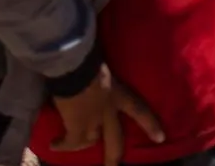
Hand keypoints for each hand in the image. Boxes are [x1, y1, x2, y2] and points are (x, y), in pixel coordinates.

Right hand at [50, 64, 164, 165]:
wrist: (75, 65)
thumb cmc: (89, 58)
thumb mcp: (103, 70)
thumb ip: (101, 79)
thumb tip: (93, 79)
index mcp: (119, 93)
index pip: (140, 110)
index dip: (150, 125)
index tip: (161, 138)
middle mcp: (109, 110)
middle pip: (115, 139)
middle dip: (114, 157)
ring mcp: (93, 121)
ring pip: (90, 142)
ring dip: (80, 146)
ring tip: (73, 147)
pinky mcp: (77, 126)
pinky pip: (71, 142)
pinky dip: (62, 145)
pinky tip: (54, 144)